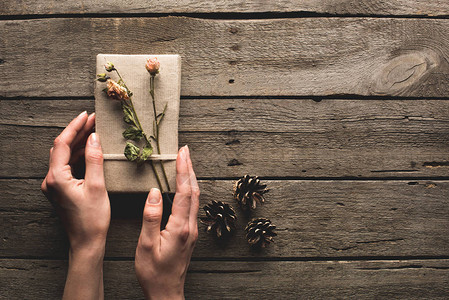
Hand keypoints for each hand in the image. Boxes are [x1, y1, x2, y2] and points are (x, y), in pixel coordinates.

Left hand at [41, 111, 109, 299]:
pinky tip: (91, 149)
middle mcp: (51, 180)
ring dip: (79, 143)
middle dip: (78, 132)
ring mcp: (54, 185)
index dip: (74, 127)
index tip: (87, 114)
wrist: (86, 242)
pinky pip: (68, 166)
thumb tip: (94, 137)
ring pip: (65, 156)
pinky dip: (79, 155)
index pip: (62, 144)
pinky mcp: (61, 189)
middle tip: (95, 119)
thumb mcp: (97, 186)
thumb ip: (95, 159)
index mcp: (56, 178)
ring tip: (95, 130)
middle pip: (62, 148)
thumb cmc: (92, 218)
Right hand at [135, 145, 198, 299]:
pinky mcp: (190, 234)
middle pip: (193, 191)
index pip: (183, 192)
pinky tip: (183, 187)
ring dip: (190, 178)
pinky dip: (188, 190)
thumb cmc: (153, 272)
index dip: (183, 170)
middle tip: (185, 151)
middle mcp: (190, 226)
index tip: (182, 153)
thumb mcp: (146, 245)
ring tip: (185, 163)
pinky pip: (192, 206)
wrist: (166, 292)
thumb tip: (153, 191)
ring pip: (195, 198)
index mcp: (180, 227)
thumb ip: (151, 217)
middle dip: (190, 168)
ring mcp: (192, 230)